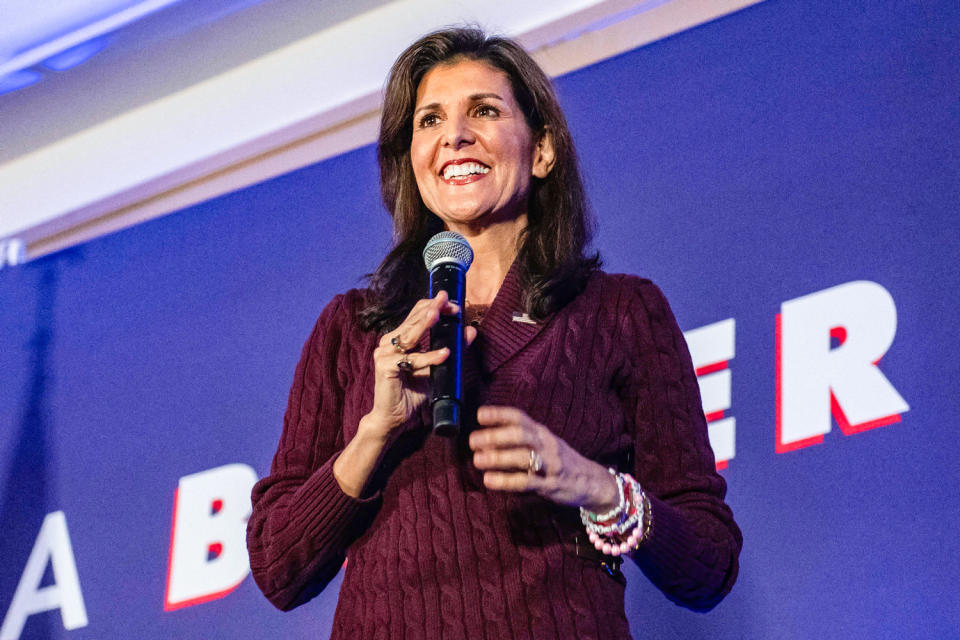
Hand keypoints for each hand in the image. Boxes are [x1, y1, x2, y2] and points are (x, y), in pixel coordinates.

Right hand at [363, 290, 477, 438]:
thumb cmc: (412, 392)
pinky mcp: (385, 367)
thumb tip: (470, 330)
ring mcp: (385, 353)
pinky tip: (444, 353)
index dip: (434, 306)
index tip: (452, 304)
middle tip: (447, 301)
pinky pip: (412, 360)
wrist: (395, 417)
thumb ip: (451, 348)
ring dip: (425, 324)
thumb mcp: (436, 367)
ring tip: (439, 314)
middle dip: (432, 309)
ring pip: (409, 335)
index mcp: (400, 339)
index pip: (416, 314)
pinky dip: (429, 357)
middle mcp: (390, 342)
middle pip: (412, 319)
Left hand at [468, 406, 618, 511]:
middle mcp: (546, 444)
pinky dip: (506, 481)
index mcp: (542, 432)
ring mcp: (550, 464)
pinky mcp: (551, 485)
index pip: (519, 418)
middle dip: (495, 436)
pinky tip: (490, 480)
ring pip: (523, 457)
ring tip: (478, 460)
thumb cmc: (560, 461)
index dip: (499, 414)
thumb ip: (519, 442)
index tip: (479, 414)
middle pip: (520, 435)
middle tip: (473, 441)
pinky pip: (527, 482)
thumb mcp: (544, 444)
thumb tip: (485, 441)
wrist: (593, 481)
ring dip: (499, 458)